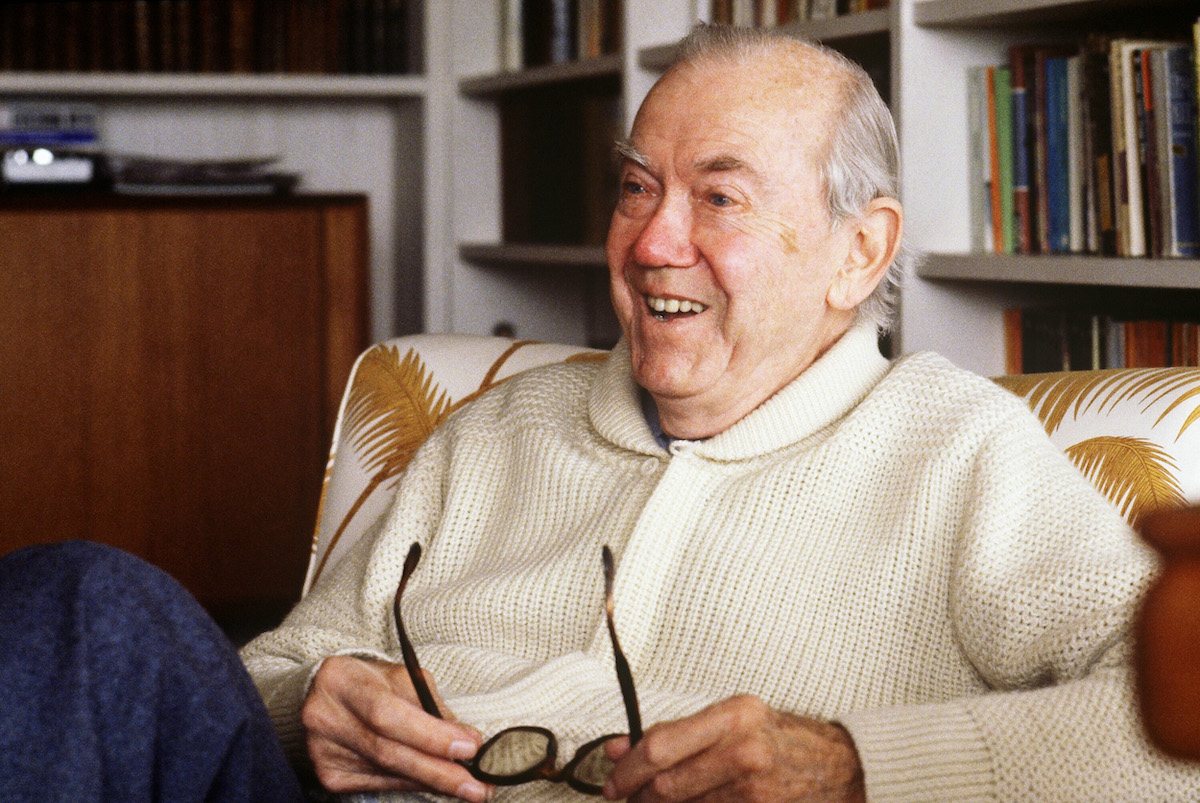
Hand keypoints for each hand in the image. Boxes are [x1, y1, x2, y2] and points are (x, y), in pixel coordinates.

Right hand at [301, 655, 493, 801]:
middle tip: (478, 785)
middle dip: (439, 771)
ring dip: (433, 781)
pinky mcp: (329, 775)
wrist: (321, 696)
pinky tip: (436, 783)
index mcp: (342, 680)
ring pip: (388, 773)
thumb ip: (429, 704)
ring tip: (469, 786)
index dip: (430, 734)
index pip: (387, 714)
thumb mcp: (399, 677)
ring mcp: (323, 751)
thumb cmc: (370, 682)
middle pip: (388, 752)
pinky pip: (380, 785)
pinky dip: (413, 784)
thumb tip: (465, 739)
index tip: (470, 746)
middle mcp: (324, 717)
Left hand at [602, 695, 864, 801]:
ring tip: (655, 802)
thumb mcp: (728, 720)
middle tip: (626, 797)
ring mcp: (753, 788)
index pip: (661, 745)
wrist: (837, 766)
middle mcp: (743, 750)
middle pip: (666, 784)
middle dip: (638, 795)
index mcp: (732, 715)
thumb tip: (616, 748)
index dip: (627, 768)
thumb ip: (672, 733)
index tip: (612, 780)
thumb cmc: (776, 737)